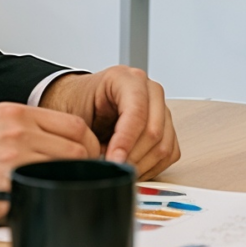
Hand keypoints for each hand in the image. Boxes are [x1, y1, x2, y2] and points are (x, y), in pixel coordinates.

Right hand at [0, 101, 102, 226]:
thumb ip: (24, 129)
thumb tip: (55, 146)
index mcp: (17, 114)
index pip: (75, 126)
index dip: (90, 145)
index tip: (88, 158)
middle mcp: (18, 132)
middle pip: (78, 150)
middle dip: (85, 168)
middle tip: (77, 181)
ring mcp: (12, 160)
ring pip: (64, 172)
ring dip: (64, 184)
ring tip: (54, 192)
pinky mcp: (3, 188)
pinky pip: (38, 195)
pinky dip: (39, 201)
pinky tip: (31, 203)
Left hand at [37, 67, 180, 176]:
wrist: (84, 103)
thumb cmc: (80, 103)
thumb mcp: (76, 113)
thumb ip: (87, 133)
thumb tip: (98, 161)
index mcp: (127, 78)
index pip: (137, 111)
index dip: (126, 140)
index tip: (114, 161)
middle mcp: (150, 91)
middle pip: (154, 131)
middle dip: (132, 156)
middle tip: (113, 168)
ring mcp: (162, 109)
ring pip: (164, 146)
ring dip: (141, 165)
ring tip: (118, 167)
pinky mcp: (167, 128)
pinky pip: (169, 155)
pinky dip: (151, 168)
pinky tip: (131, 168)